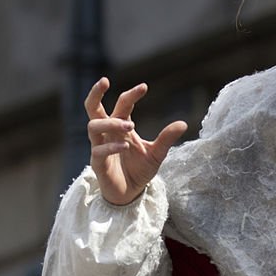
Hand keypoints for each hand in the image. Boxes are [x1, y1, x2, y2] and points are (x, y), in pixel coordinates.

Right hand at [85, 77, 188, 205]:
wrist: (130, 194)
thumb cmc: (139, 170)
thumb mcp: (157, 154)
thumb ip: (166, 139)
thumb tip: (183, 123)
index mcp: (120, 127)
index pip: (122, 105)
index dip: (132, 95)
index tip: (144, 87)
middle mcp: (107, 134)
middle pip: (92, 108)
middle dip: (95, 93)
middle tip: (105, 80)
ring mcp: (100, 147)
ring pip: (93, 126)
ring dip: (111, 122)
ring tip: (130, 125)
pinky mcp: (98, 164)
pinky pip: (98, 151)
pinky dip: (111, 146)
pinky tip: (125, 146)